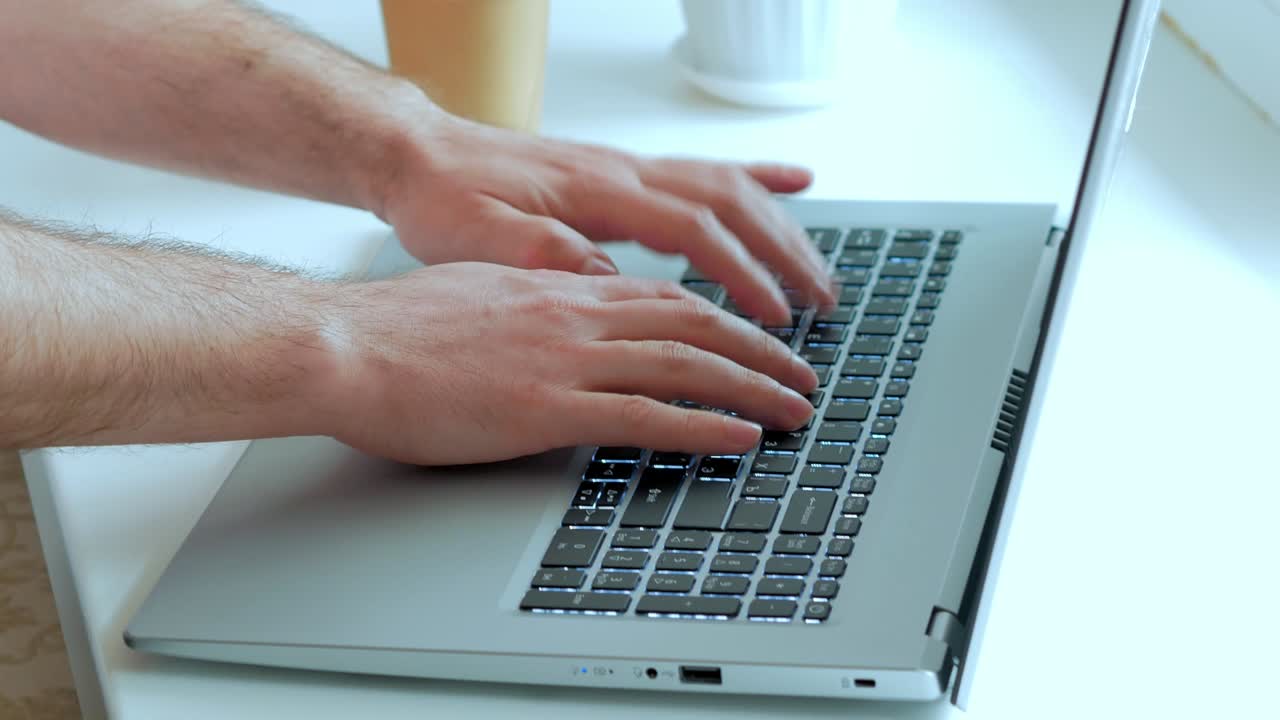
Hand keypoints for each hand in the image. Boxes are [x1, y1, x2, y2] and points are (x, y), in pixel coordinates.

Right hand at [319, 262, 816, 464]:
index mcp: (557, 289)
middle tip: (801, 375)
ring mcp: (563, 359)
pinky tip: (739, 436)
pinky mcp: (545, 407)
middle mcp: (574, 314)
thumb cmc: (396, 328)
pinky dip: (701, 425)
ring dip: (751, 387)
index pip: (662, 297)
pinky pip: (643, 415)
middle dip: (758, 350)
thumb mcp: (478, 291)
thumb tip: (558, 312)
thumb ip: (531, 299)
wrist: (344, 346)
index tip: (755, 336)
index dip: (721, 318)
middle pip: (693, 324)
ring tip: (794, 409)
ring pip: (683, 364)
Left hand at [379, 114, 834, 326]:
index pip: (693, 230)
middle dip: (783, 255)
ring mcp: (629, 169)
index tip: (774, 319)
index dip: (741, 276)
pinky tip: (792, 186)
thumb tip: (609, 282)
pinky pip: (705, 170)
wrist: (421, 157)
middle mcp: (624, 173)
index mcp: (595, 193)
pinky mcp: (624, 173)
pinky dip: (757, 180)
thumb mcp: (476, 240)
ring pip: (728, 188)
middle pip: (729, 205)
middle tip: (821, 305)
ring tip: (817, 272)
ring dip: (780, 227)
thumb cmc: (444, 201)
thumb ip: (543, 256)